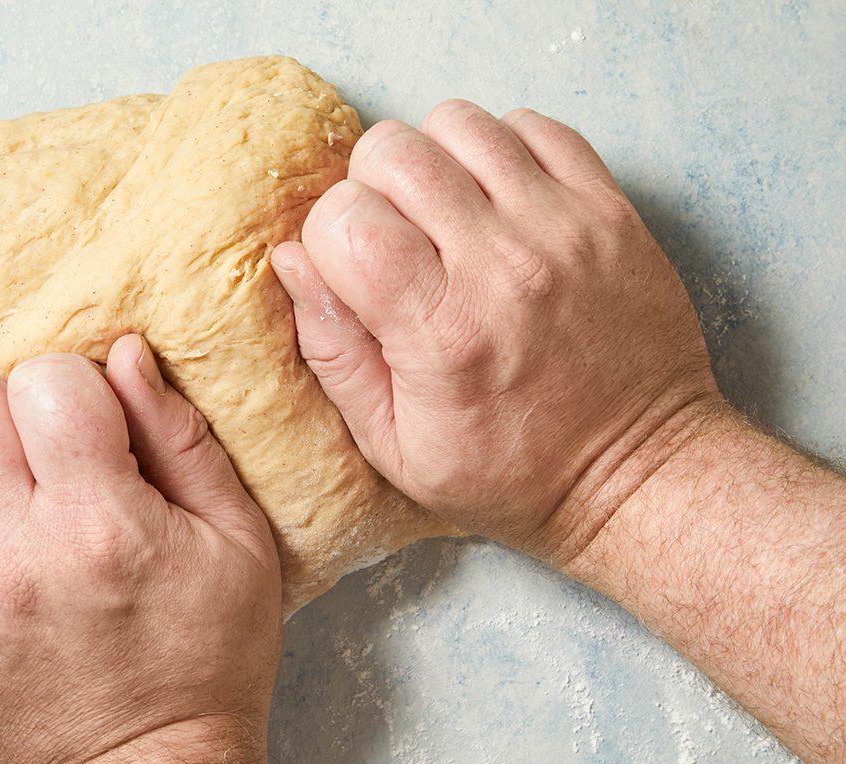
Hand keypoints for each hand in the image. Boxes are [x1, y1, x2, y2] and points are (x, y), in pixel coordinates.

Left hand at [0, 334, 280, 763]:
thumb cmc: (206, 662)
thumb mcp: (235, 541)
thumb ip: (181, 438)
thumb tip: (125, 354)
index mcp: (103, 522)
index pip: (46, 381)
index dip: (71, 384)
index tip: (89, 419)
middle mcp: (17, 554)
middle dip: (1, 406)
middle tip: (36, 448)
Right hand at [272, 101, 720, 563]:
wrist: (640, 474)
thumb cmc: (513, 473)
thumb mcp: (395, 448)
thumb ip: (333, 353)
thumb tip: (291, 260)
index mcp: (442, 332)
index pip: (344, 219)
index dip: (329, 239)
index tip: (352, 274)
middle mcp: (503, 265)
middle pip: (393, 153)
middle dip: (370, 189)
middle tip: (395, 240)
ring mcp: (564, 227)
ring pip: (459, 123)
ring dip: (434, 162)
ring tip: (446, 218)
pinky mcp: (609, 209)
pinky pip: (533, 125)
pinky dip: (500, 151)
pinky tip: (499, 204)